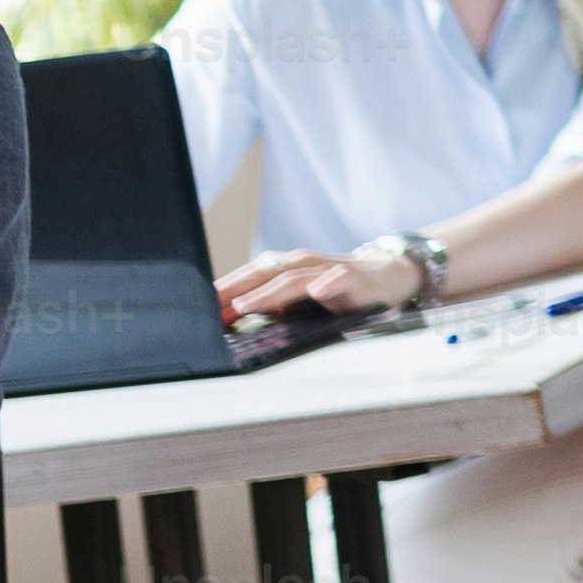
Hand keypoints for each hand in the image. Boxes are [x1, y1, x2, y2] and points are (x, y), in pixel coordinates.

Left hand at [218, 243, 418, 323]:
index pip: (248, 276)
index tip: (197, 308)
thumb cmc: (335, 288)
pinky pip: (339, 278)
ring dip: (269, 292)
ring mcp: (327, 268)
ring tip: (246, 306)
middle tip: (210, 308)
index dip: (223, 291)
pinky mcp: (353, 278)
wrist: (385, 276)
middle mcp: (302, 263)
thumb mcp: (298, 300)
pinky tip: (317, 291)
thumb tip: (232, 319)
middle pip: (264, 272)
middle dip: (235, 290)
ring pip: (294, 278)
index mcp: (285, 267)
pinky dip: (328, 283)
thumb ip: (269, 306)